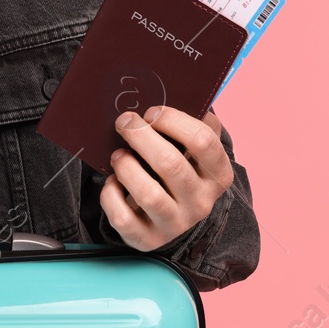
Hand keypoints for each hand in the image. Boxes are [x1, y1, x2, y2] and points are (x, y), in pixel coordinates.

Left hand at [100, 107, 232, 251]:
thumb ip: (189, 122)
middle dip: (141, 136)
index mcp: (218, 175)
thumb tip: (175, 88)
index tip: (151, 111)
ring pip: (147, 194)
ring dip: (126, 166)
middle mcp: (201, 203)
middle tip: (124, 122)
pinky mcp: (147, 239)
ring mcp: (175, 224)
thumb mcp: (191, 148)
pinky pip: (123, 217)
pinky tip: (113, 182)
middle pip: (171, 164)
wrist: (168, 216)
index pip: (204, 141)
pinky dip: (110, 195)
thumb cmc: (177, 169)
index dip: (173, 120)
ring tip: (119, 155)